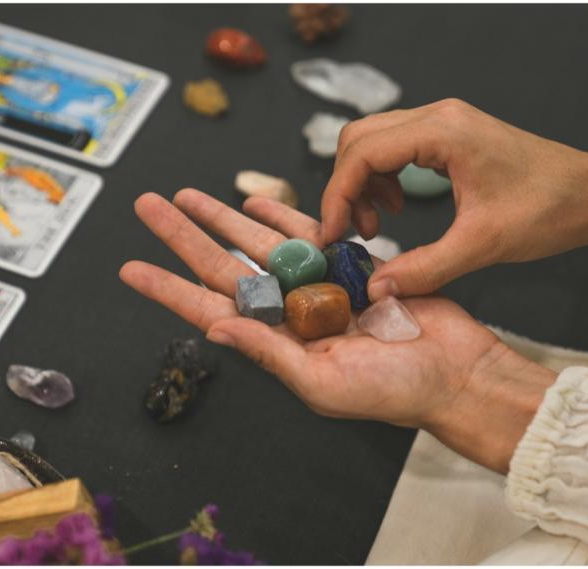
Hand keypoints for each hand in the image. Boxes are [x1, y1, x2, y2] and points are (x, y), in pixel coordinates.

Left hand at [120, 189, 556, 472]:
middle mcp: (288, 313)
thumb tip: (215, 329)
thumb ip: (270, 353)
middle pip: (223, 266)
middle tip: (147, 206)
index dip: (169, 288)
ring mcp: (316, 287)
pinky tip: (252, 201)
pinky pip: (307, 235)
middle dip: (184, 236)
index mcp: (276, 343)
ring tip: (186, 196)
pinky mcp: (348, 266)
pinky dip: (280, 217)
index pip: (209, 309)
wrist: (456, 371)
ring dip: (222, 217)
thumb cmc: (394, 392)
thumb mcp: (325, 382)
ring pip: (257, 244)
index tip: (131, 268)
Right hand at [322, 98, 587, 299]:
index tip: (332, 235)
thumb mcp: (482, 245)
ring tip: (376, 226)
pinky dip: (381, 180)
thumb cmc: (548, 210)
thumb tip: (376, 289)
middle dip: (344, 188)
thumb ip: (425, 268)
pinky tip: (395, 208)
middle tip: (352, 233)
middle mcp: (437, 118)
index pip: (362, 153)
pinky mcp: (446, 137)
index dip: (337, 196)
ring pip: (372, 143)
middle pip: (358, 140)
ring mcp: (441, 124)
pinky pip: (393, 150)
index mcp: (443, 132)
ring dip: (361, 185)